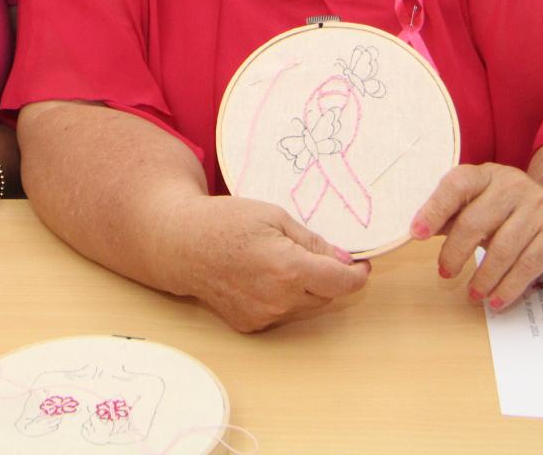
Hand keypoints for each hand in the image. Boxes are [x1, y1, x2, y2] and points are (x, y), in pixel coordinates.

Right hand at [159, 195, 369, 332]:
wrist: (181, 244)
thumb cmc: (226, 222)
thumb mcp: (275, 216)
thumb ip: (313, 242)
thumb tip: (344, 260)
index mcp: (289, 269)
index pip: (342, 283)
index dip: (357, 275)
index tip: (361, 265)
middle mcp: (279, 299)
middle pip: (325, 295)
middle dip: (327, 277)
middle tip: (313, 254)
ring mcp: (263, 316)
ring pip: (304, 306)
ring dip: (305, 289)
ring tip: (280, 262)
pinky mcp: (249, 325)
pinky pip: (281, 314)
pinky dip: (282, 299)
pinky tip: (261, 277)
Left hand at [410, 164, 542, 310]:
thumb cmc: (514, 217)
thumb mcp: (484, 209)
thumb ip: (454, 217)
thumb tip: (417, 232)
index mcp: (488, 174)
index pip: (457, 184)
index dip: (434, 208)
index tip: (416, 233)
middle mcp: (514, 184)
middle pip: (476, 220)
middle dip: (456, 252)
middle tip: (444, 273)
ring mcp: (539, 206)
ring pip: (502, 248)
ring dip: (483, 277)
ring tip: (473, 294)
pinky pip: (527, 265)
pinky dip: (508, 287)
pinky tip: (496, 300)